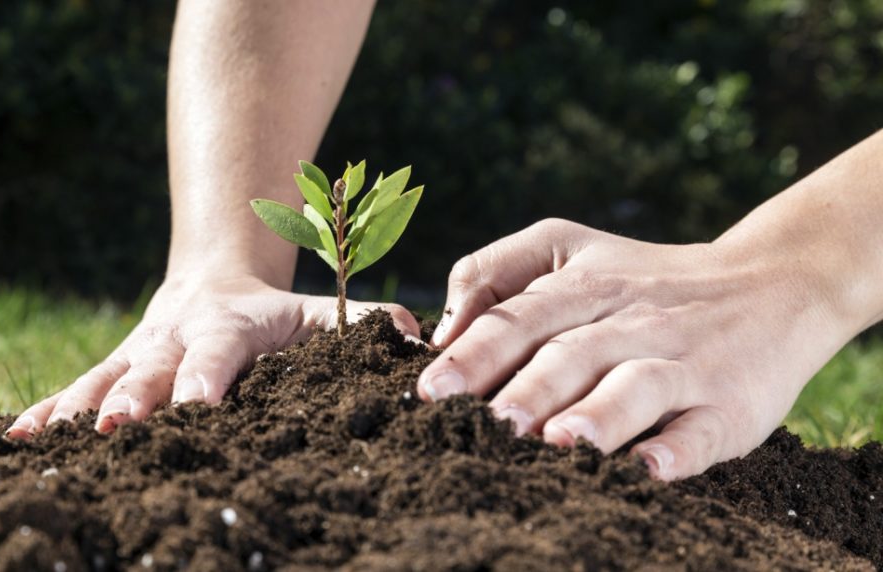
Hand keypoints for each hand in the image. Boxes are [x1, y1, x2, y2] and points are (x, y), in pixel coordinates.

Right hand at [6, 273, 419, 437]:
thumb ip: (364, 323)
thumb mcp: (319, 311)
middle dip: (133, 399)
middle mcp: (177, 336)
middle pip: (153, 368)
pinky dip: (48, 412)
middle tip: (118, 431)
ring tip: (47, 442)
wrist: (211, 279)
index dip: (209, 377)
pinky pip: (75, 387)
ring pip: (104, 378)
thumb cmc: (274, 313)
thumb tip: (418, 341)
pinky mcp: (112, 367)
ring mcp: (138, 352)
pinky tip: (15, 442)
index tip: (199, 408)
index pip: (221, 352)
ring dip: (79, 409)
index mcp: (232, 326)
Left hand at [418, 218, 847, 479]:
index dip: (476, 353)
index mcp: (584, 287)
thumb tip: (443, 327)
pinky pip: (706, 428)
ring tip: (559, 443)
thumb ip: (497, 269)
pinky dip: (680, 449)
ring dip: (598, 416)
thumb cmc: (643, 277)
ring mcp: (683, 362)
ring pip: (637, 387)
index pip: (520, 319)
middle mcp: (631, 322)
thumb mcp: (569, 246)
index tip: (430, 390)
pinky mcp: (730, 404)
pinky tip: (653, 468)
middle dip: (526, 389)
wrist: (770, 282)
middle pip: (571, 354)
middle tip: (485, 424)